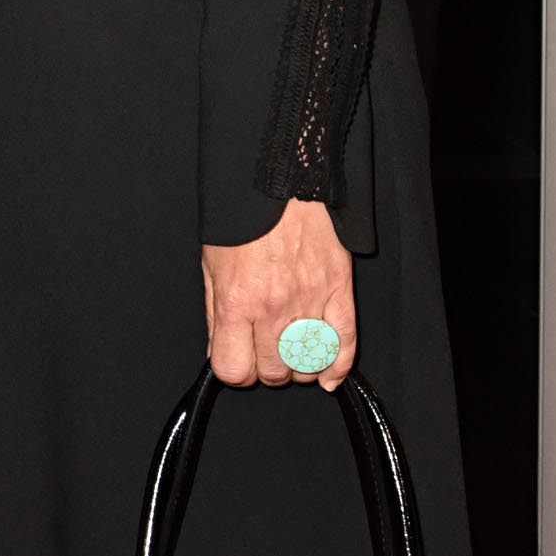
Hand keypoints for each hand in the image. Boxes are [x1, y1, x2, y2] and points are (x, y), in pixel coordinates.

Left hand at [203, 196, 355, 390]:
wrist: (280, 181)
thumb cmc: (242, 218)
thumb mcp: (211, 263)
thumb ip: (215, 312)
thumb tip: (221, 349)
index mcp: (237, 301)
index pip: (234, 369)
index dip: (233, 369)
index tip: (234, 361)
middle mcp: (274, 307)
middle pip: (273, 371)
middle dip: (264, 368)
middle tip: (261, 351)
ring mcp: (310, 301)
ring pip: (307, 363)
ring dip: (297, 365)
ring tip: (288, 350)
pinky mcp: (338, 290)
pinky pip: (344, 343)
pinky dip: (338, 366)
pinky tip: (328, 375)